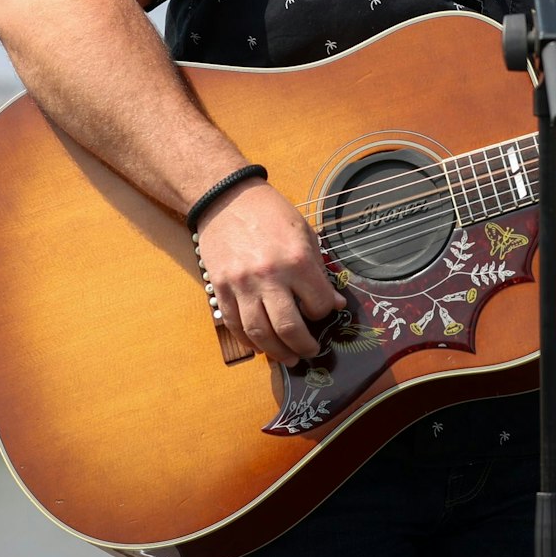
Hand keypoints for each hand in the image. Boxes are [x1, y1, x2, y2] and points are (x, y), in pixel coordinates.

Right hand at [194, 179, 347, 364]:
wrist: (227, 198)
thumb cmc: (271, 213)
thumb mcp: (305, 233)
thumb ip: (319, 270)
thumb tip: (334, 302)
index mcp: (296, 260)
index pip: (318, 304)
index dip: (326, 311)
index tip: (327, 310)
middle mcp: (269, 277)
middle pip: (288, 328)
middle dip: (304, 346)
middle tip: (311, 352)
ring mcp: (241, 285)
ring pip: (259, 334)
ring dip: (276, 352)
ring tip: (289, 358)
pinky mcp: (220, 289)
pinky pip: (235, 325)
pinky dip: (249, 341)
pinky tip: (261, 346)